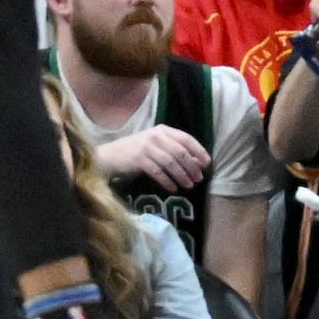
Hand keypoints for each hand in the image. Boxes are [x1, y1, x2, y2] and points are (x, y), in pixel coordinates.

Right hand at [95, 122, 211, 191]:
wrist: (110, 156)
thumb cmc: (136, 152)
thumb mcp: (156, 146)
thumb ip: (174, 150)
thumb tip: (196, 163)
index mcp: (163, 130)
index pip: (186, 138)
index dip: (198, 150)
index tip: (207, 164)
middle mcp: (156, 135)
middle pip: (180, 152)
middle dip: (192, 166)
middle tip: (199, 178)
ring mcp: (147, 147)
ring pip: (170, 162)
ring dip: (182, 175)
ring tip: (188, 185)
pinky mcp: (139, 159)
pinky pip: (158, 172)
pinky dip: (167, 181)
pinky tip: (173, 188)